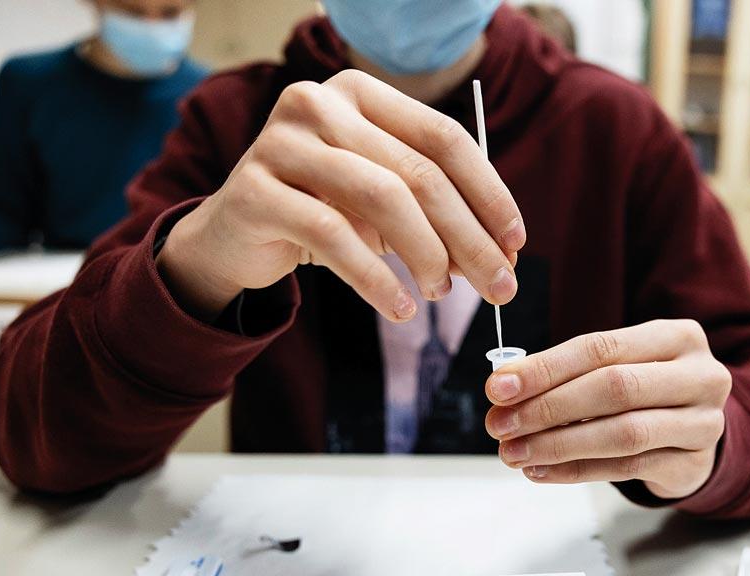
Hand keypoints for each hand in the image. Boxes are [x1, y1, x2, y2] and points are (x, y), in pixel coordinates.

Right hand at [159, 69, 524, 320]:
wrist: (234, 237)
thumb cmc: (323, 212)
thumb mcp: (385, 208)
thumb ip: (439, 218)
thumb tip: (504, 258)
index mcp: (360, 93)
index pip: (444, 137)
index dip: (488, 192)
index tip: (516, 243)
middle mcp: (318, 103)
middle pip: (419, 173)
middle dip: (469, 237)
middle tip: (500, 286)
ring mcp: (280, 142)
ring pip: (381, 199)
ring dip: (426, 255)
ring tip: (441, 292)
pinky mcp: (253, 190)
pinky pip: (332, 236)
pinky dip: (375, 278)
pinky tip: (400, 308)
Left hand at [484, 319, 732, 499]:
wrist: (697, 432)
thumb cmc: (649, 391)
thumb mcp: (620, 366)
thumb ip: (569, 372)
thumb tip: (505, 387)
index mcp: (678, 337)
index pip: (602, 348)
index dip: (546, 368)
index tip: (499, 387)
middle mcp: (701, 376)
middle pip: (615, 388)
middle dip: (548, 407)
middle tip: (501, 424)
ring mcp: (704, 423)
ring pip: (623, 433)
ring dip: (558, 444)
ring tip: (514, 453)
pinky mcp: (694, 464)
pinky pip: (627, 468)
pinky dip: (577, 470)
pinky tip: (542, 470)